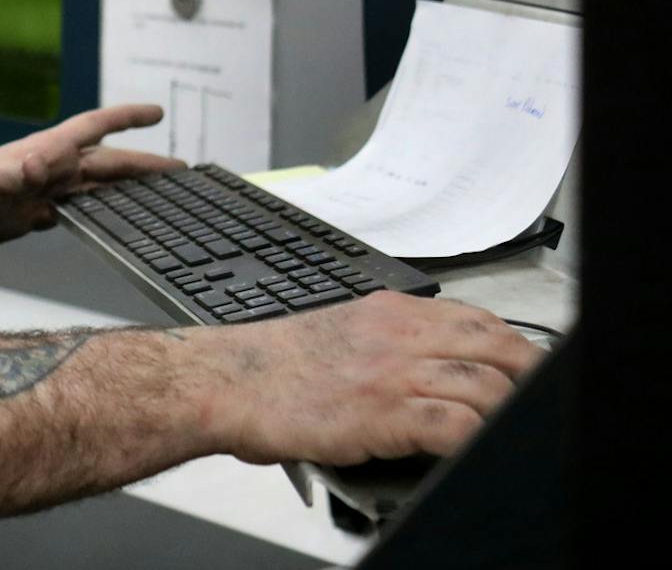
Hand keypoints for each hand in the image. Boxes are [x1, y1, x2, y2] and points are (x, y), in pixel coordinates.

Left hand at [0, 103, 173, 245]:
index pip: (95, 128)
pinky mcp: (42, 211)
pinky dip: (107, 212)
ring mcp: (50, 189)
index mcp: (50, 151)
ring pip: (101, 186)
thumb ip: (15, 173)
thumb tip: (38, 163)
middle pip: (110, 162)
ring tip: (162, 194)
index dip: (125, 118)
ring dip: (131, 188)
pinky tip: (121, 219)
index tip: (156, 112)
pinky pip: (84, 209)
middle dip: (145, 163)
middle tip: (181, 169)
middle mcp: (56, 167)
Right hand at [203, 291, 546, 465]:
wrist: (223, 382)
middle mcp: (397, 336)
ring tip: (515, 430)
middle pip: (495, 348)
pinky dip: (476, 439)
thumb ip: (386, 344)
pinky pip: (454, 426)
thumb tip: (426, 371)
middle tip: (539, 401)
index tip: (528, 370)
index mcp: (388, 313)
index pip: (476, 321)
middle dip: (529, 376)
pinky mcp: (382, 414)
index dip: (514, 348)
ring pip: (485, 385)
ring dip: (509, 411)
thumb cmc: (270, 367)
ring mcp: (391, 374)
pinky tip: (476, 448)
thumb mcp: (338, 334)